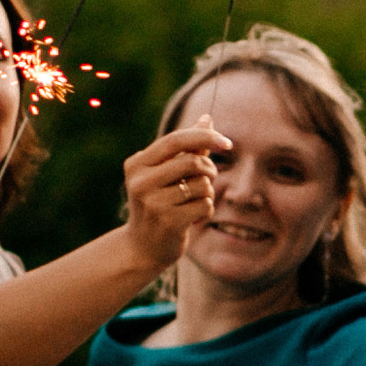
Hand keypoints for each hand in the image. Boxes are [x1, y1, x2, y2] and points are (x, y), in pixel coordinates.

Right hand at [120, 121, 229, 276]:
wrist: (143, 247)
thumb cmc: (158, 203)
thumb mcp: (166, 173)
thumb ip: (187, 148)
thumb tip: (207, 118)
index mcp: (137, 163)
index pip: (176, 139)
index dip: (205, 137)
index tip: (228, 143)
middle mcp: (140, 181)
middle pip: (192, 162)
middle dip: (209, 169)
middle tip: (209, 179)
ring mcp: (152, 202)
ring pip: (202, 185)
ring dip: (208, 192)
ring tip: (194, 202)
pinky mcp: (168, 221)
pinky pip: (205, 205)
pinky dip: (206, 210)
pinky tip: (192, 218)